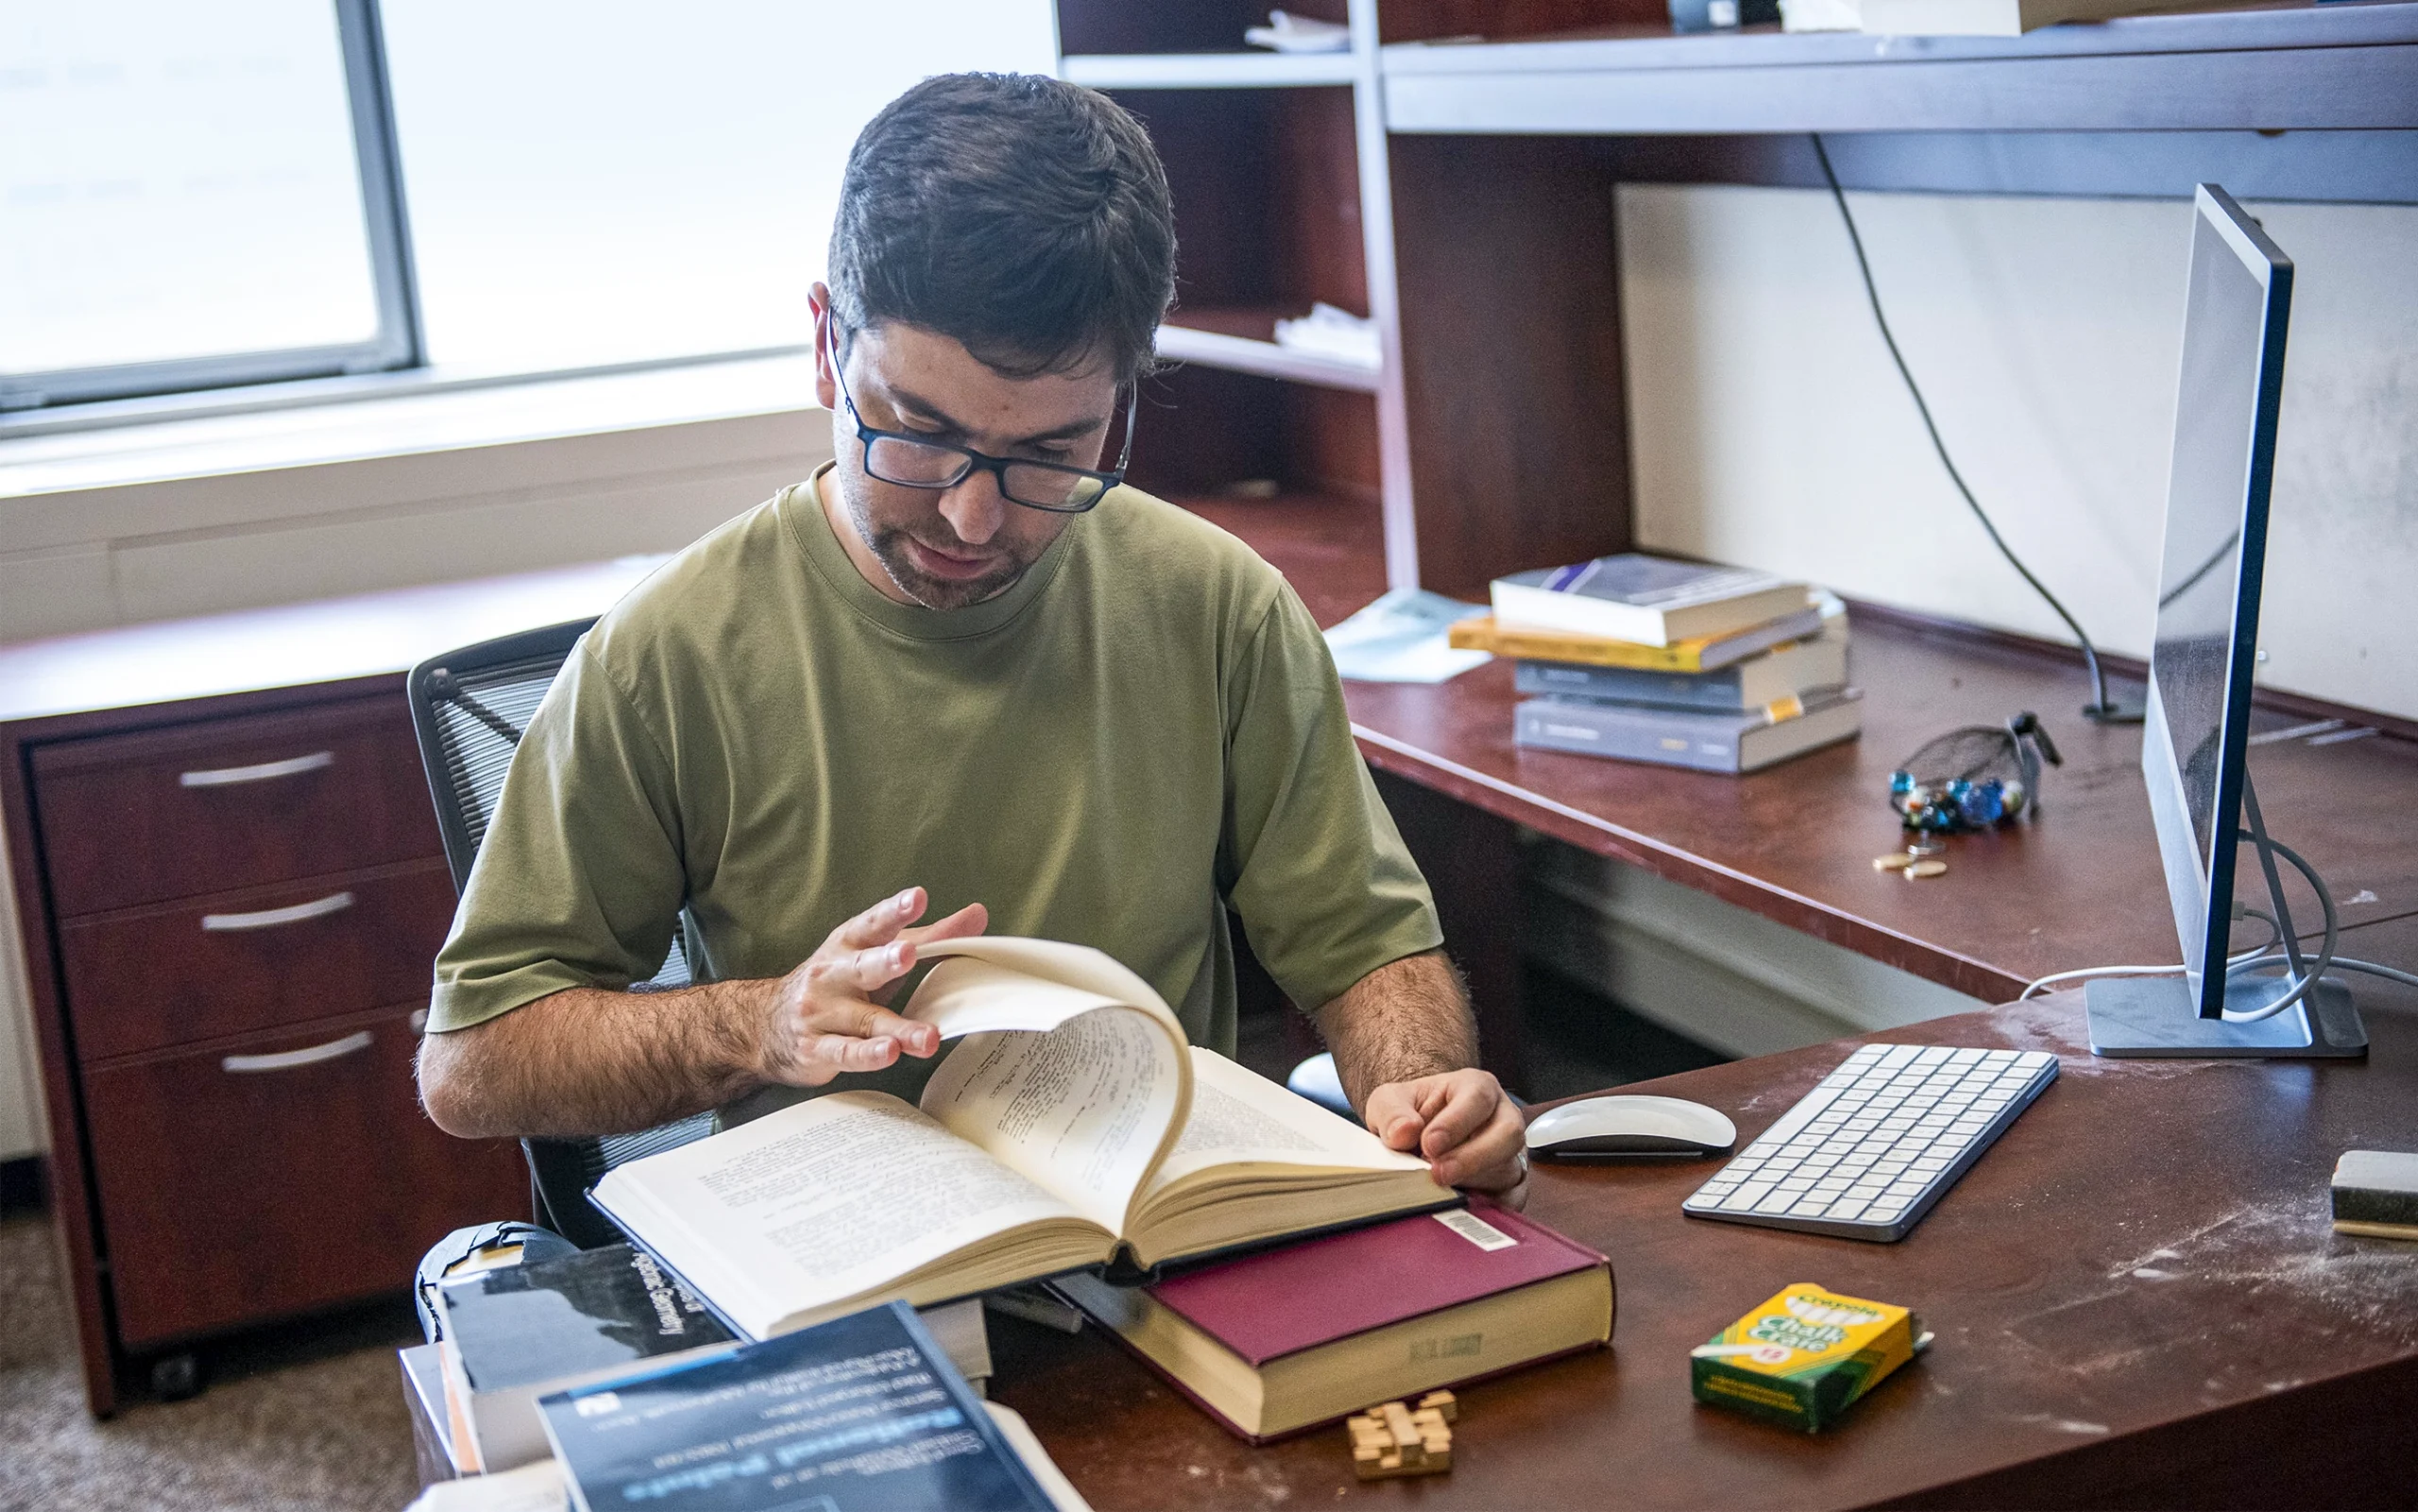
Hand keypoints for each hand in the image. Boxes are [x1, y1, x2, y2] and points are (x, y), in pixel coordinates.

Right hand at [760, 887, 986, 1086]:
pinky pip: (845, 1053)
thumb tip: (978, 916)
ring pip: (864, 1020)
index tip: (916, 897)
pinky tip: (889, 1053)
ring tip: (926, 1037)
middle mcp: (831, 975)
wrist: (765, 1024)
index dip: (894, 911)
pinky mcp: (816, 1049)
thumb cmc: (837, 983)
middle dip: (885, 960)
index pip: (873, 924)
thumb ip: (929, 938)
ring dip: (897, 1028)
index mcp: (848, 945)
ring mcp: (821, 1013)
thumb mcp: (876, 954)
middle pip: (862, 967)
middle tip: (907, 954)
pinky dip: (867, 1055)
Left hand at [1365, 1068, 1528, 1209]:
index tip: (1429, 1144)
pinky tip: (1455, 1206)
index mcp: (1477, 1088)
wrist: (1415, 1136)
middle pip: (1508, 1135)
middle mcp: (1503, 1117)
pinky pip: (1510, 1200)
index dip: (1456, 1123)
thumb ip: (1392, 1112)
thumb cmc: (1410, 1113)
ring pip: (1507, 1170)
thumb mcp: (1390, 1101)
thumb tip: (1403, 1132)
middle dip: (1472, 1158)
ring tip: (1437, 1189)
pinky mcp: (1511, 1185)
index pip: (1478, 1099)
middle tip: (1438, 1174)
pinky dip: (1485, 1208)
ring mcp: (1511, 1153)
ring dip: (1471, 1184)